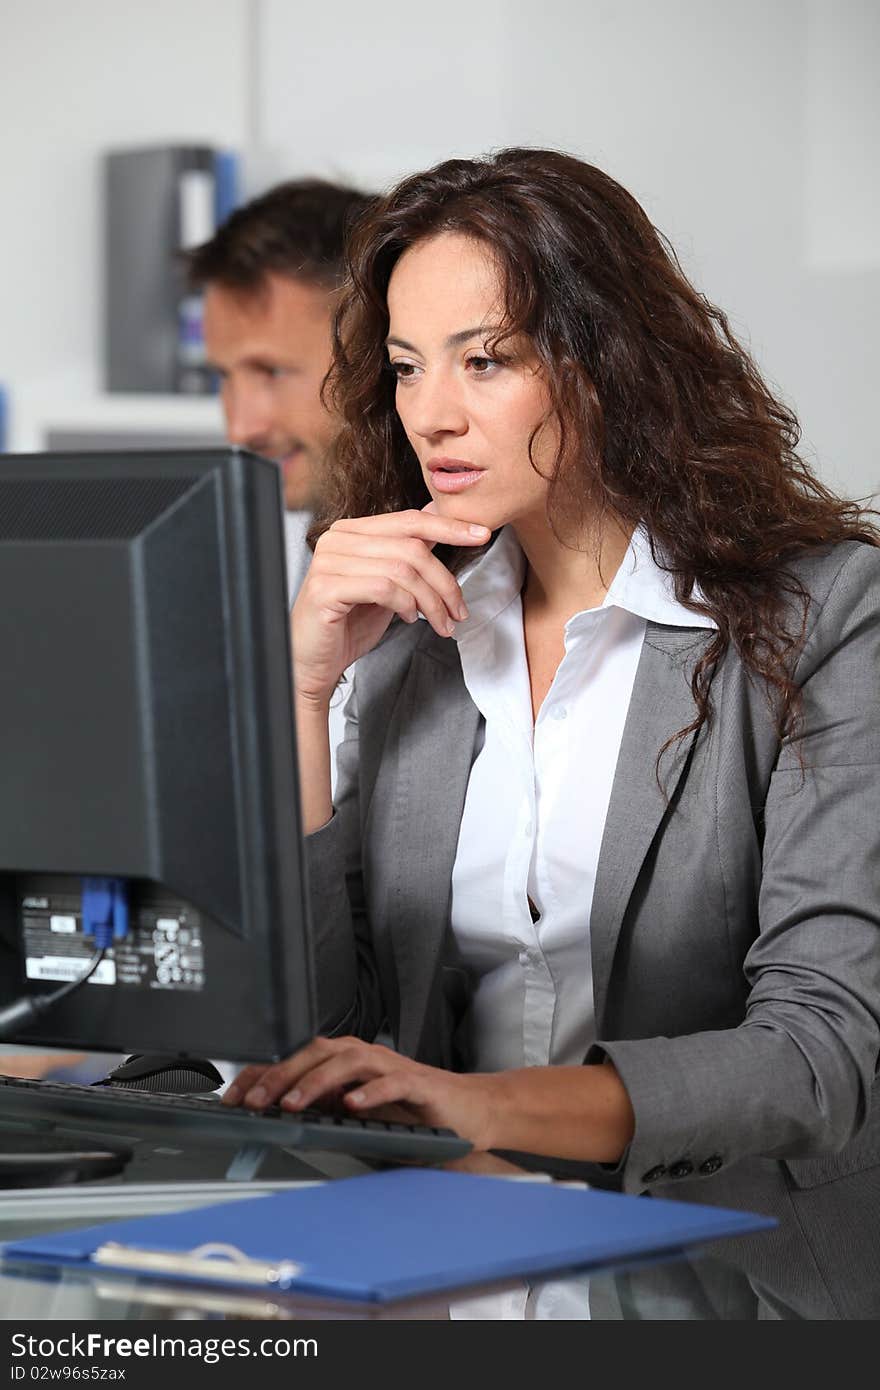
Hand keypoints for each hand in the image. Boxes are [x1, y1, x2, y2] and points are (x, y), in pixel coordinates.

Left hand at [222, 1036, 499, 1151]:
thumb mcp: (354, 1111)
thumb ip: (322, 1106)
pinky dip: (370, 1092)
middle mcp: (364, 1057)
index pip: (296, 1058)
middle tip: (253, 1101)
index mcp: (345, 1061)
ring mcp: (391, 1067)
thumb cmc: (410, 1111)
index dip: (262, 1072)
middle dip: (280, 1075)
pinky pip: (392, 1082)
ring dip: (317, 1081)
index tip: (232, 1095)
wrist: (466, 1111)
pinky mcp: (418, 1082)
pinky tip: (352, 1105)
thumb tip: (273, 1113)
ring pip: (348, 1061)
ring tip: (293, 1104)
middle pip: (316, 1052)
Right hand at [290, 508, 489, 706]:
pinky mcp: (325, 589)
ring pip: (402, 569)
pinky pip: (382, 588)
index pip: (409, 520)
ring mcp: (328, 562)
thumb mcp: (388, 584)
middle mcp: (337, 539)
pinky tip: (409, 619)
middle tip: (459, 611)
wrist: (313, 662)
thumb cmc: (349, 624)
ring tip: (440, 623)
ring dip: (431, 601)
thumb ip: (408, 553)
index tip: (482, 535)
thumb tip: (438, 519)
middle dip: (445, 582)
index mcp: (352, 531)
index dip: (449, 526)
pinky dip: (405, 604)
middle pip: (411, 547)